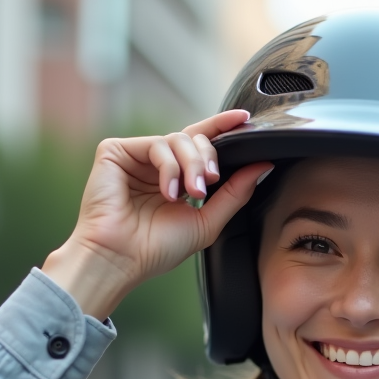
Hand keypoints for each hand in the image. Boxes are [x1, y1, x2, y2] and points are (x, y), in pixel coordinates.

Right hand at [42, 110, 272, 317]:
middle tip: (208, 185)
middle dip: (209, 159)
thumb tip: (262, 165)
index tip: (244, 119)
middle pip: (194, 139)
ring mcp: (136, 157)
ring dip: (192, 165)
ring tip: (191, 193)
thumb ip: (235, 193)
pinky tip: (167, 192)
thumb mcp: (207, 221)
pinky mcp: (116, 151)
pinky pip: (156, 144)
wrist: (122, 259)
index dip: (222, 128)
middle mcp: (156, 165)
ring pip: (179, 139)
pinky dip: (169, 168)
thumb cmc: (156, 248)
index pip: (201, 145)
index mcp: (176, 179)